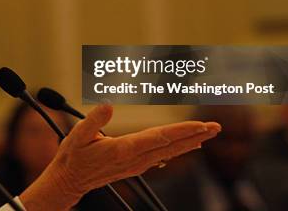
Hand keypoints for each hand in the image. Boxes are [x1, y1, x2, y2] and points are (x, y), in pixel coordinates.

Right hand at [20, 104, 220, 209]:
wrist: (70, 181)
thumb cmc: (73, 157)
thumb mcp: (77, 136)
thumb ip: (94, 120)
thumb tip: (108, 105)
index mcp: (124, 149)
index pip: (160, 138)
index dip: (183, 131)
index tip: (201, 125)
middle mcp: (135, 158)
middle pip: (172, 145)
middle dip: (195, 135)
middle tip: (216, 127)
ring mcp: (137, 164)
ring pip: (170, 152)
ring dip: (191, 142)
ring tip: (208, 133)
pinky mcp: (135, 165)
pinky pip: (163, 156)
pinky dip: (178, 149)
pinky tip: (188, 145)